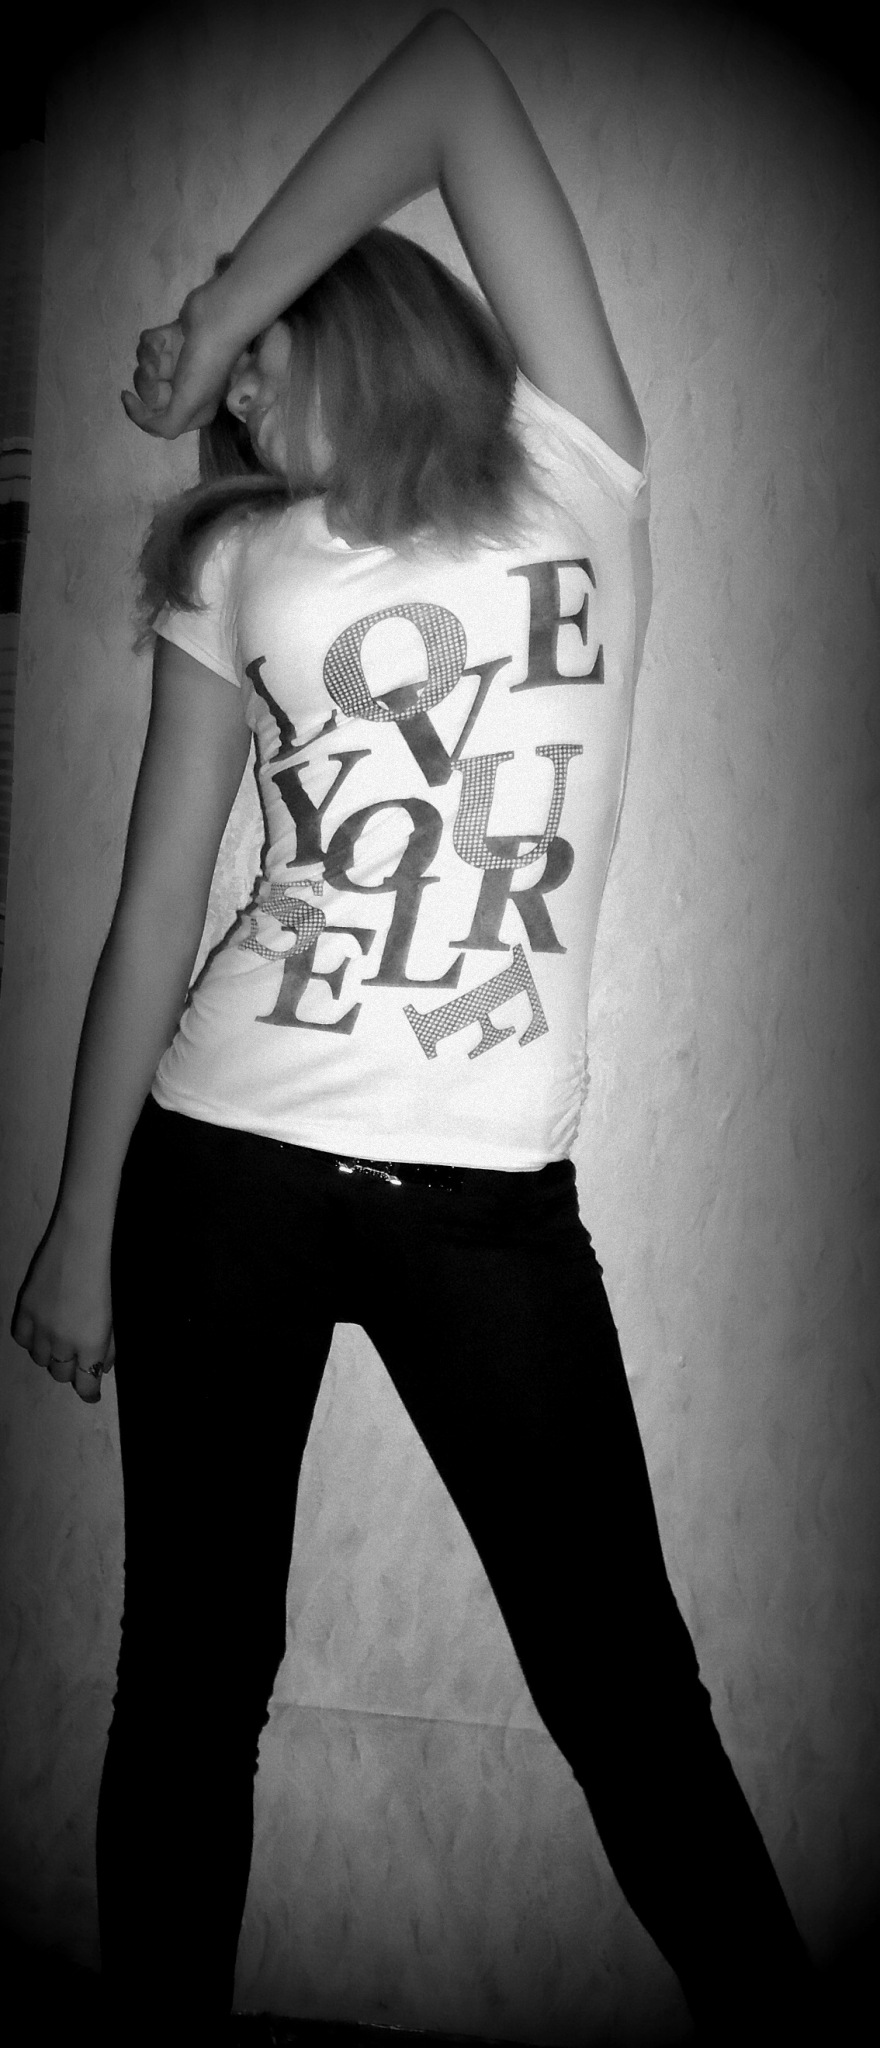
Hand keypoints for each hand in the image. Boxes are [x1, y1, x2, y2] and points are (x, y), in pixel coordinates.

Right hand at [12, 1218, 115, 1405]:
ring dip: (50, 1355)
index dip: (89, 1393)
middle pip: (60, 1374)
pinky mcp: (25, 1310)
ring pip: (40, 1359)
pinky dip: (31, 1340)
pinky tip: (40, 1331)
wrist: (81, 1243)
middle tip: (77, 1359)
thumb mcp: (114, 1316)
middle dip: (71, 1370)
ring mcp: (41, 1326)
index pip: (85, 1385)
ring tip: (60, 1341)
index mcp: (91, 1344)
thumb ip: (109, 1345)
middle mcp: (63, 1342)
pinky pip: (21, 1339)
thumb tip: (103, 1367)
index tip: (92, 1393)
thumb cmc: (106, 1276)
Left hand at [121, 285, 243, 439]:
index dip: (140, 413)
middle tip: (154, 369)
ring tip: (159, 349)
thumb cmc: (205, 365)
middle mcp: (186, 390)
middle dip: (147, 380)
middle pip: (149, 395)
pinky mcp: (172, 340)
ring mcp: (179, 364)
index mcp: (193, 410)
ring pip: (146, 367)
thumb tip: (144, 421)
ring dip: (148, 357)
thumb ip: (166, 425)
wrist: (217, 319)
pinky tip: (163, 336)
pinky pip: (148, 345)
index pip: (157, 421)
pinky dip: (151, 341)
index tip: (127, 397)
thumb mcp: (188, 405)